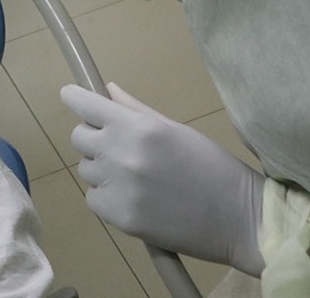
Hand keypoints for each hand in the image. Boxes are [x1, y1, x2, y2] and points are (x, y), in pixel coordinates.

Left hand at [61, 83, 265, 275]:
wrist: (239, 217)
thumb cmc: (211, 166)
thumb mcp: (174, 129)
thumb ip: (135, 110)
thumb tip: (106, 91)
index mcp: (138, 127)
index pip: (85, 105)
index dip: (74, 98)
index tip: (70, 95)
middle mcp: (122, 154)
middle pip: (78, 137)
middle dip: (92, 137)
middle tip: (117, 145)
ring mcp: (119, 187)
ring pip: (86, 169)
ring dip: (101, 168)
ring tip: (135, 176)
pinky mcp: (119, 217)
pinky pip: (93, 198)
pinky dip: (106, 196)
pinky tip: (134, 197)